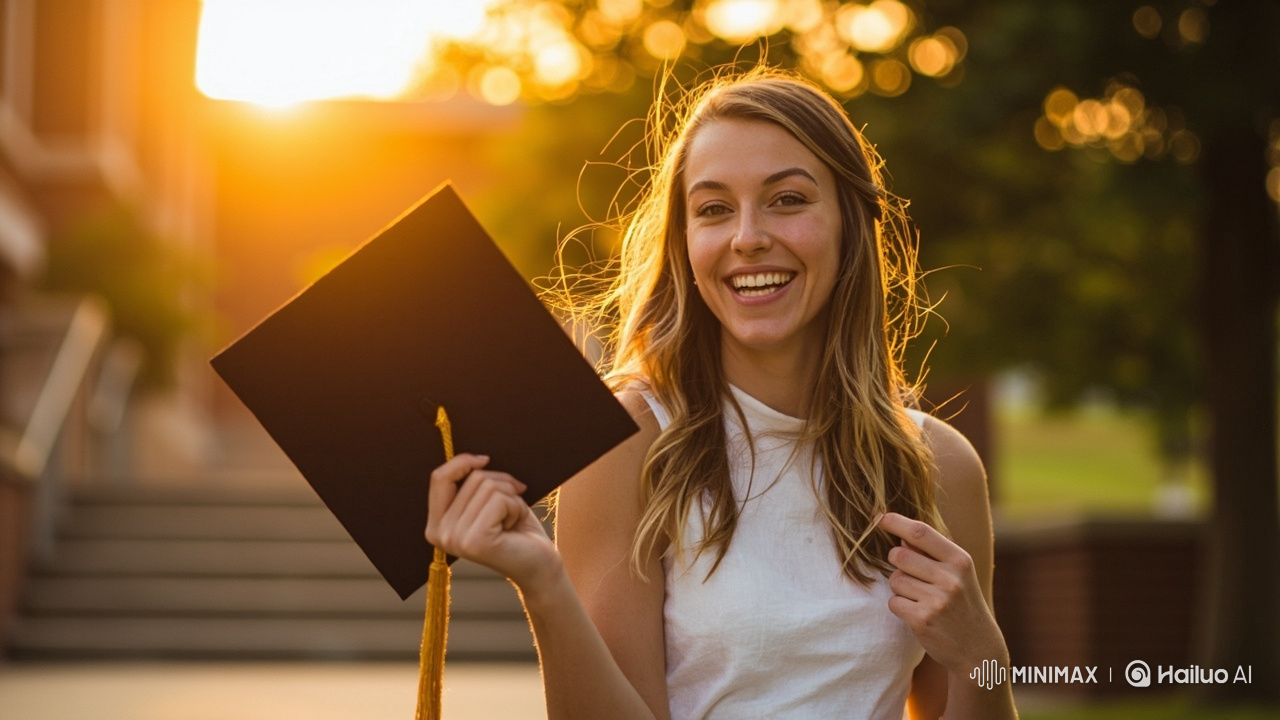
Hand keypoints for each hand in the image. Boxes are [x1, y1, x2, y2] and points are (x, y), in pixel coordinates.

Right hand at [425, 453, 561, 590]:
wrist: (540, 564)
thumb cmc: (517, 530)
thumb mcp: (488, 502)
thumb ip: (472, 485)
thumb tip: (477, 459)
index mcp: (436, 525)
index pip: (439, 478)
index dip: (462, 462)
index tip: (485, 459)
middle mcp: (439, 534)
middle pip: (471, 478)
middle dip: (501, 483)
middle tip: (513, 506)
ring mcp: (455, 539)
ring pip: (487, 486)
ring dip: (511, 497)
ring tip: (512, 519)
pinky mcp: (475, 540)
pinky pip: (499, 500)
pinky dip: (516, 507)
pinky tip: (515, 525)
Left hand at [878, 512, 1006, 675]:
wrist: (978, 648)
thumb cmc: (962, 603)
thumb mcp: (957, 573)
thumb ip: (931, 553)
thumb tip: (898, 532)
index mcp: (960, 560)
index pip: (921, 532)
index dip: (896, 522)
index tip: (880, 518)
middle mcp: (950, 578)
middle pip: (899, 555)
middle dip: (897, 562)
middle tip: (911, 574)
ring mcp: (936, 600)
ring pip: (895, 580)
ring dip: (900, 587)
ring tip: (921, 598)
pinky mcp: (922, 620)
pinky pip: (893, 601)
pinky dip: (900, 606)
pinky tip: (918, 613)